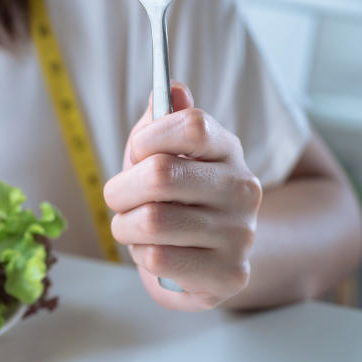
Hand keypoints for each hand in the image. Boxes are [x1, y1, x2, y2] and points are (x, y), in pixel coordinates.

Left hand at [103, 82, 262, 310]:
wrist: (212, 256)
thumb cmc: (176, 197)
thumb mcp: (164, 153)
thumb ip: (162, 120)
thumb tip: (172, 87)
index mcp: (226, 148)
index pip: (191, 124)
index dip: (148, 138)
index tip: (137, 154)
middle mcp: (242, 187)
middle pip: (160, 174)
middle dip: (120, 190)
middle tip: (119, 198)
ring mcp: (241, 232)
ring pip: (151, 221)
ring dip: (125, 226)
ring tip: (134, 228)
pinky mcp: (230, 273)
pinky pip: (158, 258)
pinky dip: (142, 256)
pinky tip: (155, 253)